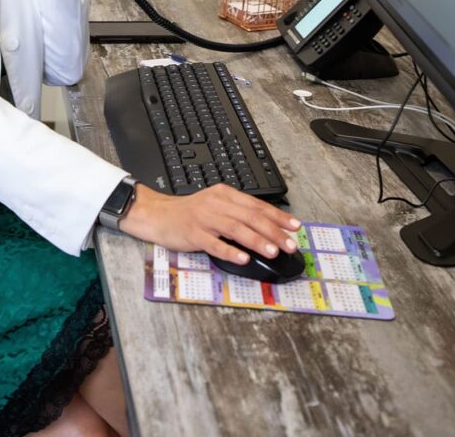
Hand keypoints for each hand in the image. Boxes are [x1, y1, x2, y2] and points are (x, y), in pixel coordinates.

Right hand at [119, 183, 300, 266]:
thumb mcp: (216, 205)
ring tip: (272, 251)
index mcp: (225, 195)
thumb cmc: (191, 213)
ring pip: (235, 229)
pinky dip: (230, 251)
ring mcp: (204, 219)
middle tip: (289, 244)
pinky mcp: (193, 234)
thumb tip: (268, 226)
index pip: (257, 205)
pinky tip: (242, 258)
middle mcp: (217, 204)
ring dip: (256, 240)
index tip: (295, 227)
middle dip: (273, 231)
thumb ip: (238, 212)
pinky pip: (214, 243)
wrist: (159, 215)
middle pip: (250, 216)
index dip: (278, 216)